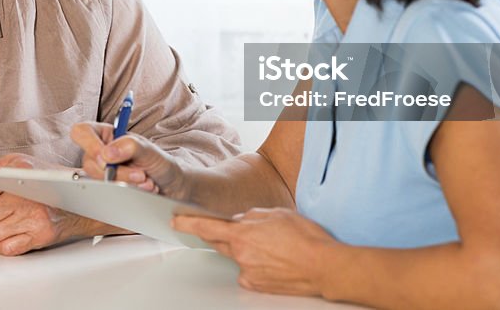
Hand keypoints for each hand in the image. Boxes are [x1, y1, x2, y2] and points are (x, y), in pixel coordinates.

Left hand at [0, 154, 95, 255]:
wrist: (77, 198)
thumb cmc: (44, 179)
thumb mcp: (14, 164)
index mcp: (18, 172)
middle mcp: (27, 194)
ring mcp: (35, 215)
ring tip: (5, 221)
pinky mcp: (40, 234)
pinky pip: (6, 248)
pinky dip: (2, 245)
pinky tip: (9, 233)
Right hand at [70, 122, 188, 199]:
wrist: (173, 185)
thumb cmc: (160, 162)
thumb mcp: (149, 149)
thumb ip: (130, 146)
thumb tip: (107, 154)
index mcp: (106, 135)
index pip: (82, 132)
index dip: (88, 144)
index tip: (106, 158)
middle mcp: (100, 153)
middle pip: (89, 163)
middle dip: (117, 172)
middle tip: (140, 174)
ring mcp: (102, 173)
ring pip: (98, 181)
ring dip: (125, 184)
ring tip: (146, 182)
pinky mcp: (106, 190)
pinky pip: (106, 195)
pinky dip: (126, 194)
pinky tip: (142, 190)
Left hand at [173, 208, 335, 296]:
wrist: (323, 267)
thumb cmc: (305, 238)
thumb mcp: (277, 213)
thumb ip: (252, 216)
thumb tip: (241, 220)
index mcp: (242, 234)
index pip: (206, 227)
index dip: (188, 223)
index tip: (176, 220)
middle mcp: (241, 255)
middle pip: (218, 242)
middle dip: (217, 234)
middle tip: (227, 229)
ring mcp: (248, 273)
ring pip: (237, 256)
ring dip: (245, 249)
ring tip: (271, 246)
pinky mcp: (257, 286)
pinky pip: (248, 271)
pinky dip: (254, 264)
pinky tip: (273, 260)